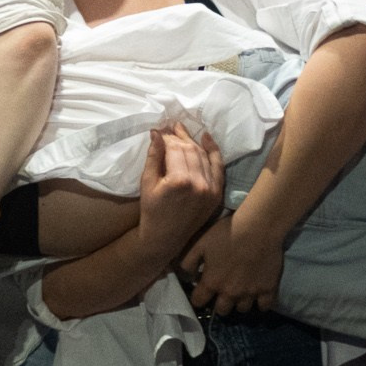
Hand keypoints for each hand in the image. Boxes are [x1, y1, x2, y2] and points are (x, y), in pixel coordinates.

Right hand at [136, 123, 224, 256]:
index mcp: (179, 180)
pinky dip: (214, 151)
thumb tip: (157, 132)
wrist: (166, 238)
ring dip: (193, 142)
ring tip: (182, 132)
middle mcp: (199, 182)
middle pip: (190, 149)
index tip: (160, 131)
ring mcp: (211, 188)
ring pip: (203, 155)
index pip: (175, 148)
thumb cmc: (152, 210)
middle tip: (170, 128)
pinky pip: (218, 167)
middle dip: (179, 137)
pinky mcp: (217, 193)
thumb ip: (154, 156)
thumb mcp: (147, 182)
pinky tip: (206, 138)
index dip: (167, 137)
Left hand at [178, 210, 284, 316]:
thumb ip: (188, 262)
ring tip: (240, 292)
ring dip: (239, 303)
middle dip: (219, 304)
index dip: (198, 298)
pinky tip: (258, 295)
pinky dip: (261, 303)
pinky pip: (265, 307)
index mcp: (212, 282)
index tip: (201, 293)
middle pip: (222, 310)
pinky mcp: (268, 290)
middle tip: (222, 293)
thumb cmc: (226, 233)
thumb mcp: (199, 243)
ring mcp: (251, 293)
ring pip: (242, 309)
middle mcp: (230, 293)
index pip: (199, 301)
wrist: (257, 228)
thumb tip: (185, 276)